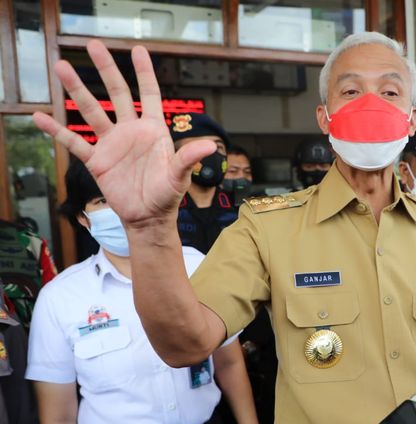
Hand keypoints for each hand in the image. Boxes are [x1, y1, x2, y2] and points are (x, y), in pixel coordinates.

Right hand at [32, 41, 215, 227]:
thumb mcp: (179, 176)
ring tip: (61, 67)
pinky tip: (39, 117)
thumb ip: (189, 158)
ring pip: (92, 111)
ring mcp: (112, 144)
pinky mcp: (98, 161)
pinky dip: (57, 131)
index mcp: (154, 130)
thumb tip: (208, 146)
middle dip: (106, 69)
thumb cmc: (167, 196)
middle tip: (92, 44)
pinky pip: (74, 142)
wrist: (148, 218)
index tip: (137, 49)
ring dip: (77, 90)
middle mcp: (131, 131)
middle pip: (117, 94)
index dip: (144, 72)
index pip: (150, 94)